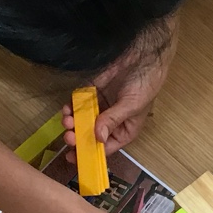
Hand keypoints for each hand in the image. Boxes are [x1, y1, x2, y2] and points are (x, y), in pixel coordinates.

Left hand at [61, 21, 177, 154]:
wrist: (143, 55)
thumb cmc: (145, 84)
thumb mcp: (132, 105)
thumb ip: (113, 120)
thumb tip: (98, 138)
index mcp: (124, 130)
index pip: (105, 147)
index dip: (89, 154)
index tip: (73, 158)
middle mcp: (110, 121)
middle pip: (90, 135)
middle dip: (77, 137)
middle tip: (68, 136)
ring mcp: (100, 106)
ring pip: (81, 120)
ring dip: (72, 122)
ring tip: (67, 120)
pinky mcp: (92, 92)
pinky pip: (78, 103)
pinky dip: (71, 107)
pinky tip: (67, 108)